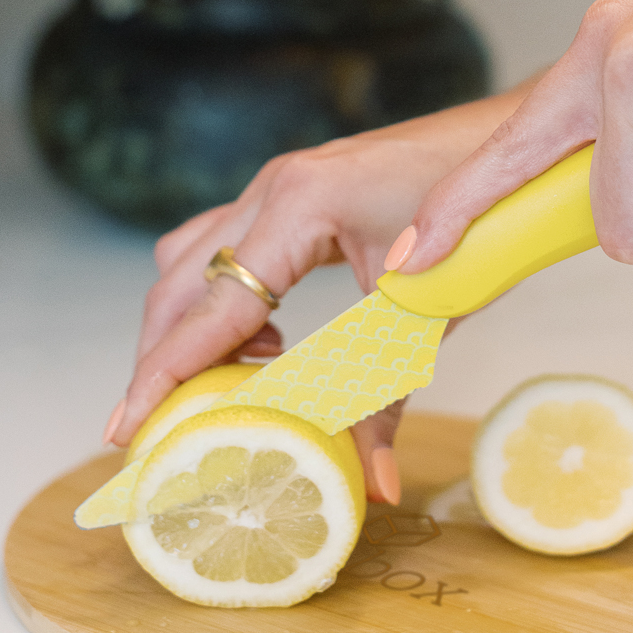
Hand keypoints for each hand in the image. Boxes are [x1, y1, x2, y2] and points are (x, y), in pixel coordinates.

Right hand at [105, 88, 528, 500]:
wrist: (507, 145)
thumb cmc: (479, 214)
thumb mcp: (428, 312)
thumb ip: (390, 399)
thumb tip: (375, 487)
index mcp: (300, 207)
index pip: (211, 306)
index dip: (164, 372)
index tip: (125, 428)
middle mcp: (274, 188)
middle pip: (176, 280)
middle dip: (159, 355)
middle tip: (156, 424)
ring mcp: (278, 185)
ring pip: (191, 260)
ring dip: (189, 325)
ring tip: (224, 384)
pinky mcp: (291, 194)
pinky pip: (224, 248)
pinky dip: (222, 302)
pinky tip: (267, 341)